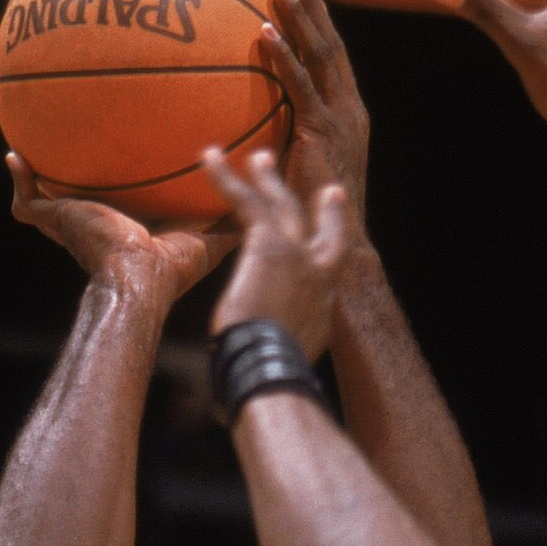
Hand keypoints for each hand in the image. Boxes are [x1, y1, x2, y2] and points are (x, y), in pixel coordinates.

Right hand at [7, 154, 231, 309]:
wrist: (139, 281)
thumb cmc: (171, 268)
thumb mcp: (207, 235)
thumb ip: (229, 216)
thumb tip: (257, 196)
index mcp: (125, 229)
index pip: (120, 205)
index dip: (120, 190)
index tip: (120, 166)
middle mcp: (94, 226)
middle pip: (79, 201)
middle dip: (71, 182)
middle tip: (68, 149)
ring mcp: (70, 225)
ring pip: (46, 200)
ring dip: (35, 177)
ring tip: (25, 146)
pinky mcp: (56, 222)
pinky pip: (27, 203)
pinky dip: (18, 182)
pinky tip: (13, 156)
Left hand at [203, 149, 350, 361]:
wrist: (271, 370)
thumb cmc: (270, 382)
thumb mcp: (282, 368)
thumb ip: (275, 356)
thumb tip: (245, 389)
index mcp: (323, 308)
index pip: (330, 275)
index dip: (334, 259)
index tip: (338, 252)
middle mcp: (319, 276)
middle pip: (324, 233)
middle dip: (326, 213)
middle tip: (330, 192)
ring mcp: (298, 255)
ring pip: (284, 205)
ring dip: (270, 180)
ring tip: (259, 158)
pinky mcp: (269, 244)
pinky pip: (245, 201)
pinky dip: (225, 178)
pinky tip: (208, 156)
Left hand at [261, 0, 368, 231]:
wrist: (338, 246)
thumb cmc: (317, 218)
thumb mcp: (305, 171)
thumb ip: (290, 144)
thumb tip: (256, 137)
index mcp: (348, 115)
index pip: (334, 60)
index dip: (319, 25)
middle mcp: (349, 110)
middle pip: (330, 47)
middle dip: (311, 8)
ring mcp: (338, 118)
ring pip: (319, 56)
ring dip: (299, 19)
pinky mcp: (321, 131)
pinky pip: (300, 85)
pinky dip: (284, 56)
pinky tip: (266, 32)